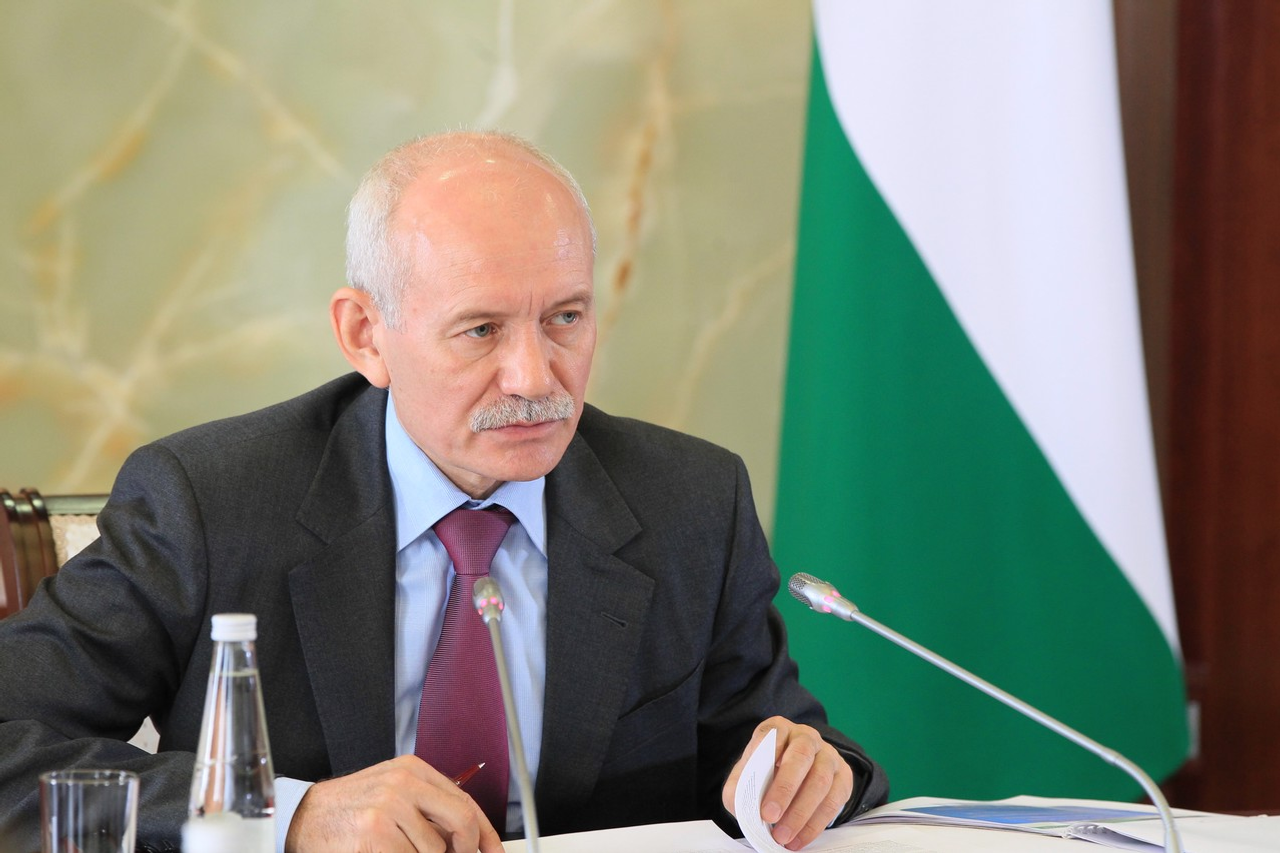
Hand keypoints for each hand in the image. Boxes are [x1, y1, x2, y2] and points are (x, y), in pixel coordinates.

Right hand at [284, 755, 504, 852]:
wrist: (304, 816)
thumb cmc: (350, 807)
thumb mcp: (392, 792)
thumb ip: (428, 806)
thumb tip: (468, 838)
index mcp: (412, 770)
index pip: (465, 801)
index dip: (485, 833)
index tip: (494, 852)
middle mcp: (403, 784)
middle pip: (460, 823)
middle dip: (465, 849)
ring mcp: (388, 809)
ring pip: (433, 851)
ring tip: (399, 849)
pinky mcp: (373, 835)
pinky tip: (384, 851)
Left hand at [722, 717, 854, 850]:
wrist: (798, 778)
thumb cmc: (768, 774)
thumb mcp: (748, 774)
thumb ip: (739, 785)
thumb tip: (740, 803)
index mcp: (780, 729)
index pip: (774, 733)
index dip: (765, 755)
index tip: (754, 781)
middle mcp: (806, 737)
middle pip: (801, 756)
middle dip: (784, 789)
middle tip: (769, 816)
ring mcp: (828, 755)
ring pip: (820, 780)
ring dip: (800, 813)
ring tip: (782, 835)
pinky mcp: (844, 776)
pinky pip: (833, 801)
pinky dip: (814, 824)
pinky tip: (799, 839)